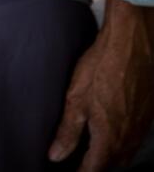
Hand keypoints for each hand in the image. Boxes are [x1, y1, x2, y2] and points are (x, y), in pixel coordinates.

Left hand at [49, 0, 153, 170]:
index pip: (94, 169)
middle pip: (113, 164)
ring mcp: (142, 126)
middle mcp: (129, 138)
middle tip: (82, 161)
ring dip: (112, 154)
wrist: (133, 42)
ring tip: (95, 147)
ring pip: (127, 151)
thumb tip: (55, 156)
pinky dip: (124, 139)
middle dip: (98, 166)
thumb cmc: (101, 67)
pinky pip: (136, 136)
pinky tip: (114, 126)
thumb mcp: (76, 98)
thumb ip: (68, 131)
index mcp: (110, 139)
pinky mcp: (149, 113)